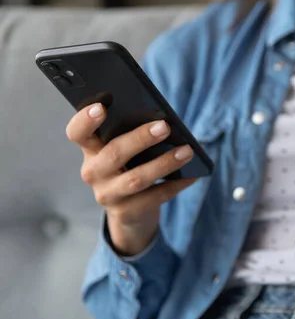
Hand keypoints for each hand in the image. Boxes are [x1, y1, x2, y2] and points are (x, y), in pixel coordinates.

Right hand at [66, 103, 197, 255]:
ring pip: (137, 179)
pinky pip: (154, 197)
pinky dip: (176, 184)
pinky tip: (192, 175)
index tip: (101, 106)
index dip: (85, 120)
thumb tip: (164, 122)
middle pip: (114, 153)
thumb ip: (133, 134)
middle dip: (141, 138)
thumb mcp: (125, 150)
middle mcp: (94, 172)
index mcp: (91, 149)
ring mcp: (107, 194)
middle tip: (165, 126)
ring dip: (164, 163)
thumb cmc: (130, 166)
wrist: (130, 211)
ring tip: (187, 151)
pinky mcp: (126, 212)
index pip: (78, 133)